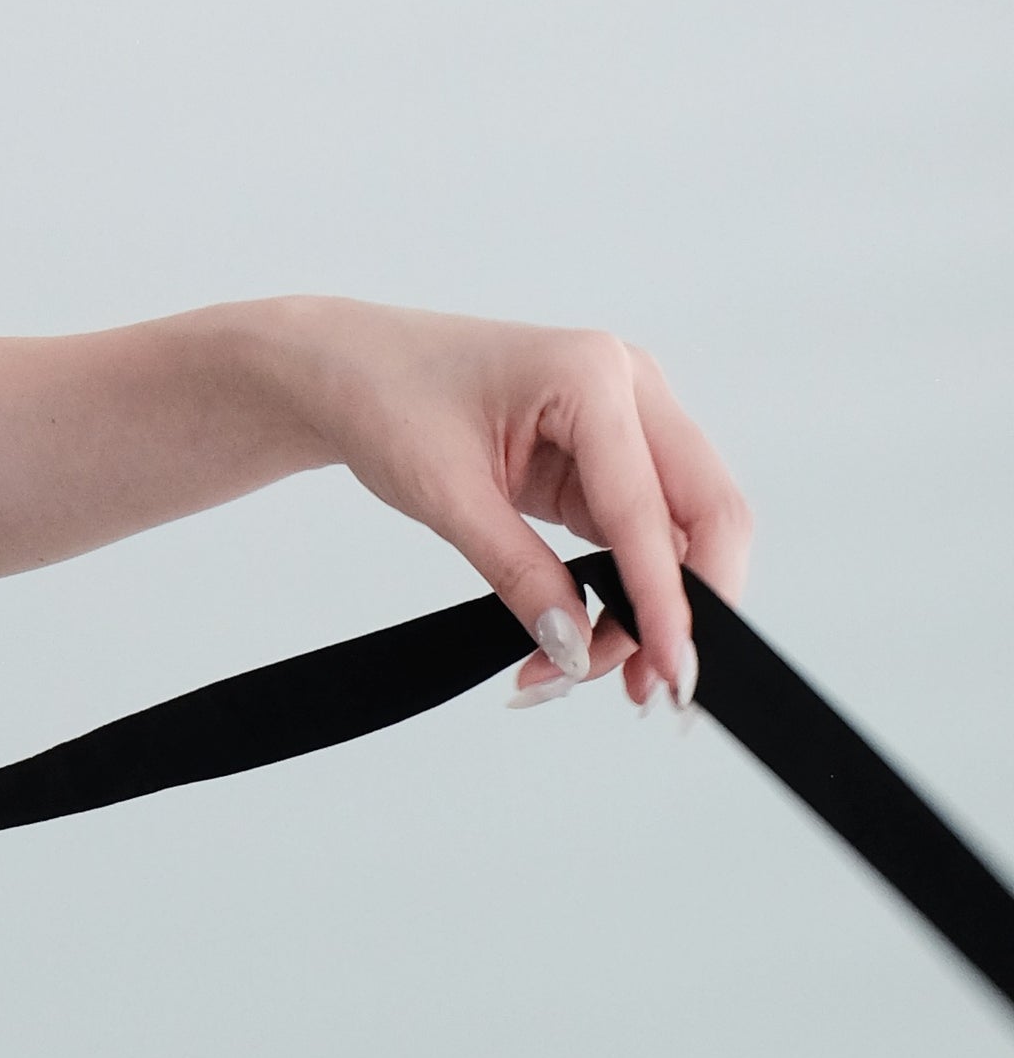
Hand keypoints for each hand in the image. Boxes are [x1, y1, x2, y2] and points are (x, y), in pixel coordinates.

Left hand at [283, 304, 747, 708]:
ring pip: (685, 532)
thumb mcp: (444, 492)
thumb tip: (574, 647)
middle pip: (708, 511)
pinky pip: (646, 537)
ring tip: (597, 673)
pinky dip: (630, 592)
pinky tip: (593, 639)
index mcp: (590, 372)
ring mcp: (628, 421)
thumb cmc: (387, 398)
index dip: (664, 597)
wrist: (349, 370)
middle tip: (655, 688)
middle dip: (690, 606)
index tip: (670, 671)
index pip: (648, 506)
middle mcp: (629, 388)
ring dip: (655, 608)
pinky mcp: (611, 460)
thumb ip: (517, 572)